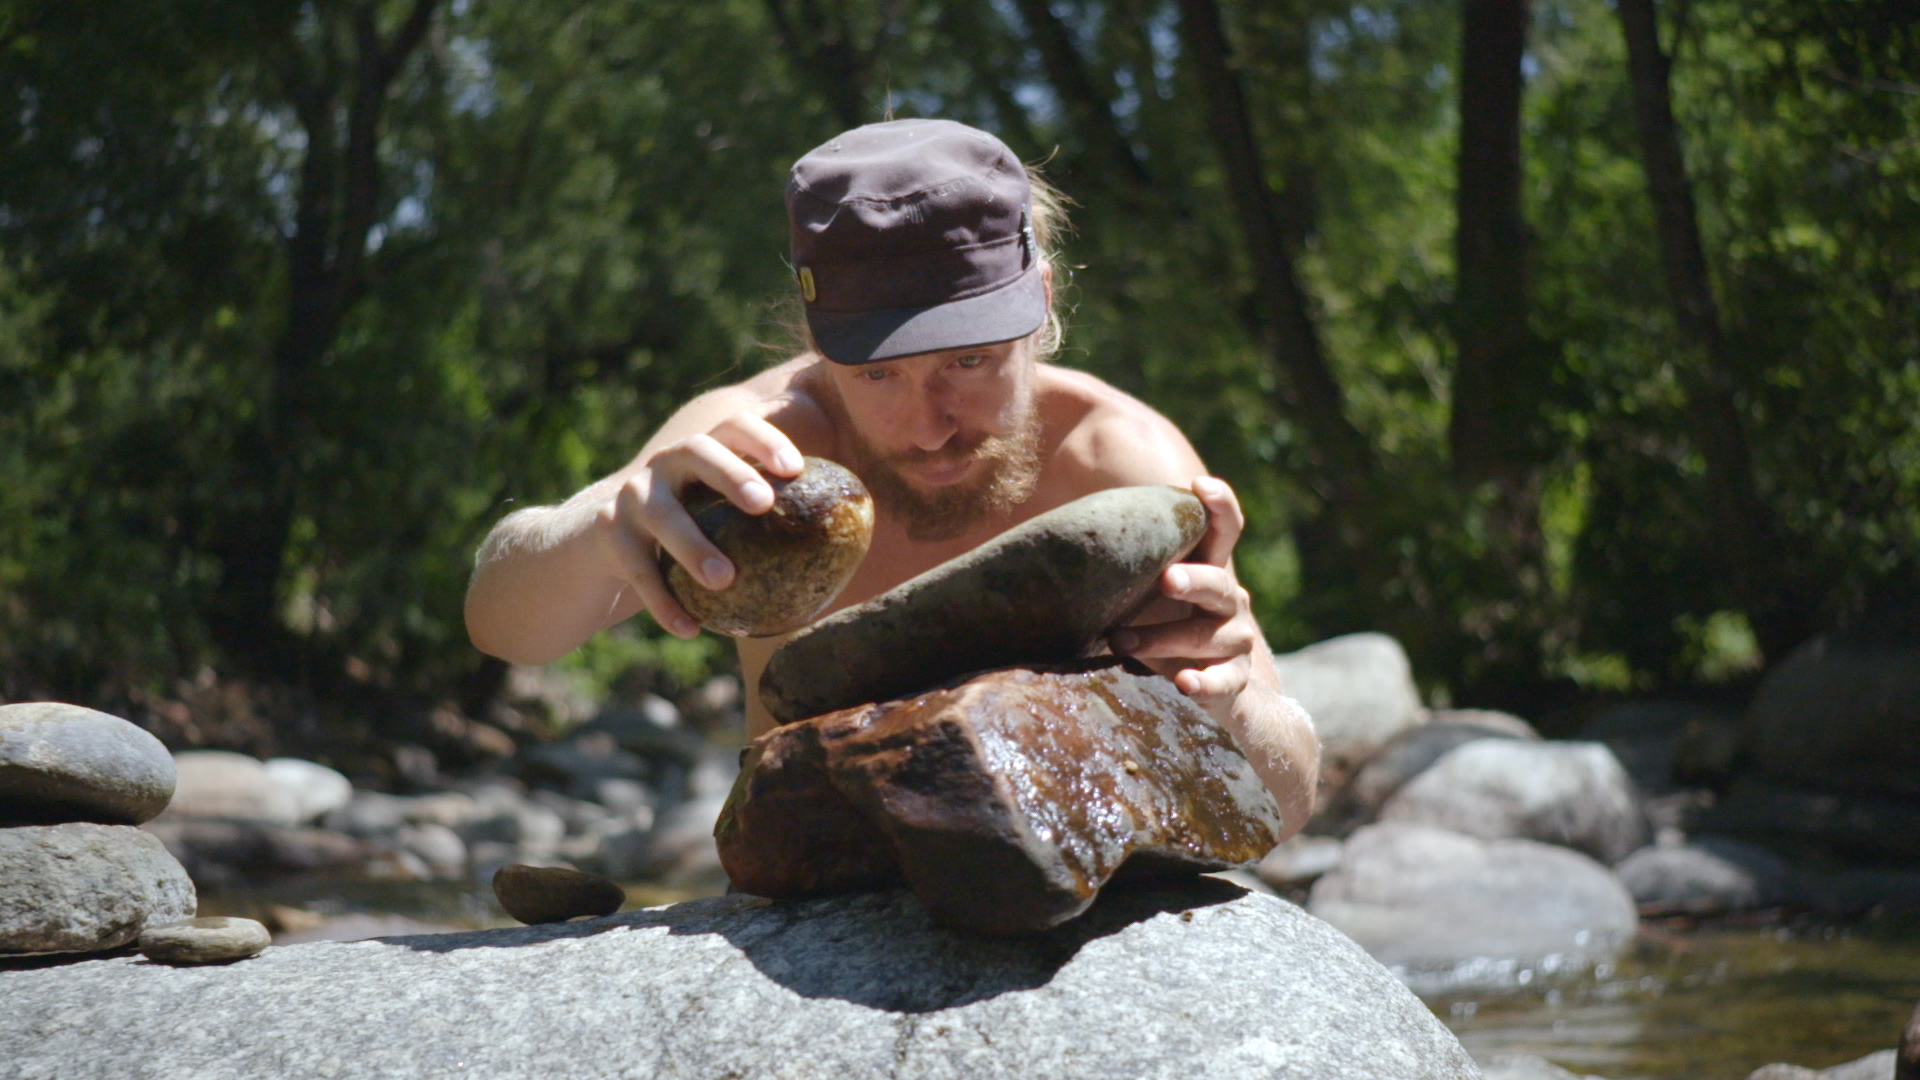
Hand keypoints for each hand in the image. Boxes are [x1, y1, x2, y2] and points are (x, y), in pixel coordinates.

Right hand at [590, 413, 803, 637]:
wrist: (599, 548)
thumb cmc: (685, 535)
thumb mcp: (716, 519)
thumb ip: (766, 526)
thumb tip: (845, 554)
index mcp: (701, 454)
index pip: (733, 427)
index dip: (764, 440)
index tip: (795, 469)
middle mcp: (664, 464)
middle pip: (697, 450)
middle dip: (732, 473)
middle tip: (764, 505)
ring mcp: (631, 495)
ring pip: (662, 514)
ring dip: (693, 546)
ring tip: (725, 580)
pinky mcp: (607, 533)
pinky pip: (637, 569)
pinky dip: (662, 602)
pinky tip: (689, 629)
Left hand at [1108, 476, 1260, 716]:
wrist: (1200, 684)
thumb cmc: (1159, 626)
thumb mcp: (1141, 592)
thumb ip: (1120, 563)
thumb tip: (1052, 535)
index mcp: (1207, 569)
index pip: (1224, 530)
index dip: (1220, 505)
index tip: (1200, 485)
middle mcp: (1229, 600)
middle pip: (1219, 583)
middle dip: (1192, 580)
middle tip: (1166, 579)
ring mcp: (1235, 639)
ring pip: (1208, 636)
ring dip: (1164, 639)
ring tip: (1122, 643)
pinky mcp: (1235, 679)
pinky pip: (1225, 681)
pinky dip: (1205, 683)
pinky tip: (1183, 683)